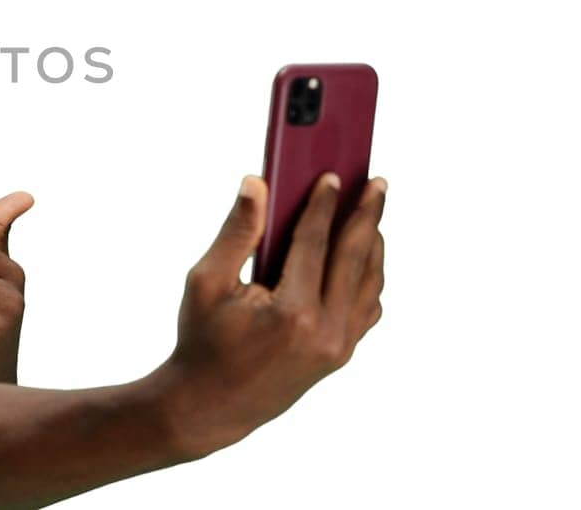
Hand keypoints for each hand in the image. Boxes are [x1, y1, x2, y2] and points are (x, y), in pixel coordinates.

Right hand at [163, 172, 387, 458]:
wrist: (210, 405)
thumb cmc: (202, 341)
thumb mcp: (207, 282)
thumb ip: (237, 231)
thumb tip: (256, 183)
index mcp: (292, 312)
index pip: (316, 243)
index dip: (323, 205)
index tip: (332, 175)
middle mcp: (325, 331)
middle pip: (356, 258)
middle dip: (368, 215)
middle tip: (378, 183)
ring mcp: (339, 347)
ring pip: (370, 283)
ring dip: (373, 245)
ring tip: (372, 213)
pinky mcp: (340, 355)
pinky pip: (367, 307)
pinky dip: (369, 277)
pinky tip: (361, 256)